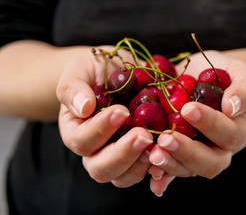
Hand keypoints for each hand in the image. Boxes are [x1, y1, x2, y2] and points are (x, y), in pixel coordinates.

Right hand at [56, 47, 152, 187]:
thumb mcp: (80, 70)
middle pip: (100, 168)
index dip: (100, 130)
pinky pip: (144, 171)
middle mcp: (94, 150)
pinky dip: (158, 166)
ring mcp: (117, 156)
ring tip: (156, 144)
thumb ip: (74, 87)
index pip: (82, 140)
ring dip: (140, 164)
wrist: (118, 72)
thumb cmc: (95, 70)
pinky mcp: (138, 156)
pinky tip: (168, 151)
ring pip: (123, 177)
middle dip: (122, 154)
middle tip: (143, 135)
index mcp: (75, 131)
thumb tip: (83, 107)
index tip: (121, 111)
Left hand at [147, 51, 245, 195]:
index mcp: (240, 129)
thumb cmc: (223, 73)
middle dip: (187, 152)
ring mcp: (201, 155)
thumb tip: (232, 107)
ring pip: (190, 170)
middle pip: (211, 162)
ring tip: (153, 154)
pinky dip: (162, 176)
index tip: (188, 108)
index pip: (228, 133)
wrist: (202, 77)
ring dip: (171, 164)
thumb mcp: (240, 72)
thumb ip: (244, 89)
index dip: (209, 124)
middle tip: (165, 138)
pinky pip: (173, 172)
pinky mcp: (181, 156)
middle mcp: (222, 148)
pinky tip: (152, 176)